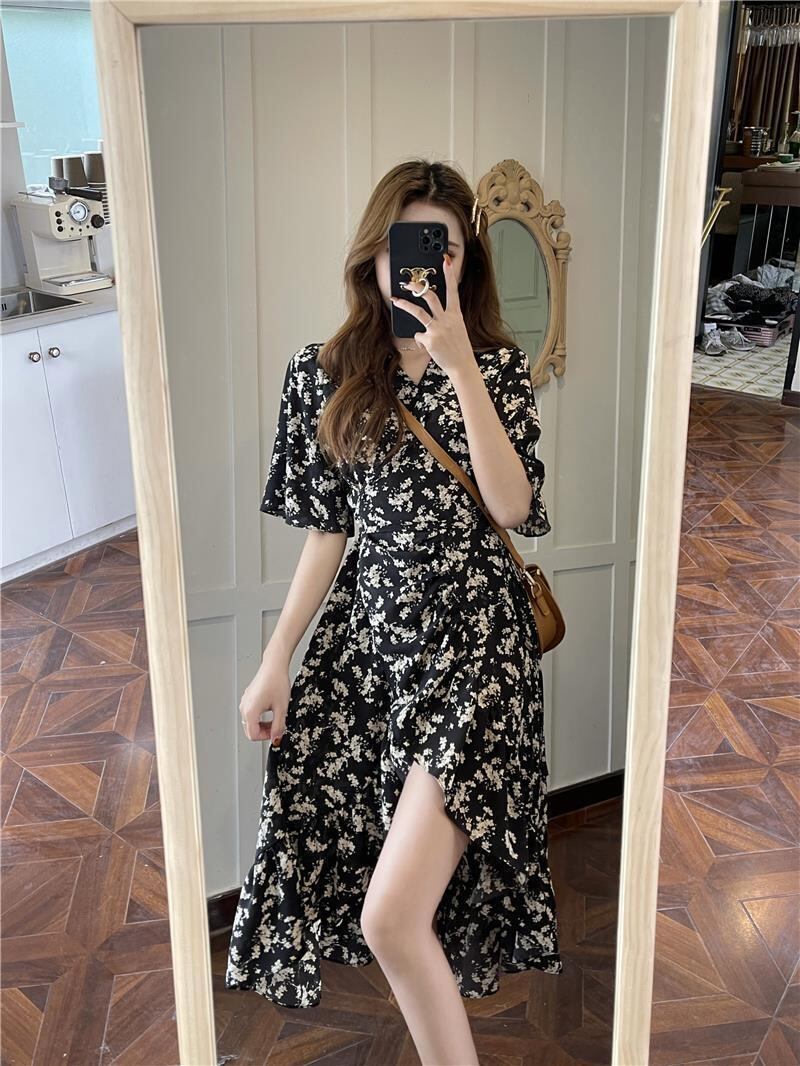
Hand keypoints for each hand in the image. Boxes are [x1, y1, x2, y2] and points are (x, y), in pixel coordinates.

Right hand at [239, 658, 288, 744]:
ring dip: (262, 724)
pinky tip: (270, 710)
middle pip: (250, 730)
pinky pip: (251, 713)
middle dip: (264, 732)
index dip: (266, 737)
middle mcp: (244, 707)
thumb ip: (278, 726)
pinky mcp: (248, 697)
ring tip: (275, 717)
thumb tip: (276, 738)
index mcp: (250, 711)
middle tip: (276, 727)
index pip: (253, 735)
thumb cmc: (277, 682)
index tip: (276, 733)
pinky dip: (260, 716)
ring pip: (250, 722)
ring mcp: (245, 701)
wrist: (274, 666)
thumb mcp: (281, 708)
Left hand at [390, 253, 472, 376]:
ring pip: (418, 312)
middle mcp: (447, 319)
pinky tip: (429, 347)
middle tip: (408, 283)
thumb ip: (447, 319)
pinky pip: (418, 336)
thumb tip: (434, 315)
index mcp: (456, 315)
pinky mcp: (430, 340)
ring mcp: (438, 329)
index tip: (446, 261)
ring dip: (405, 305)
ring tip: (395, 300)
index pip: (453, 290)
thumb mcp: (458, 328)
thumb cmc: (459, 348)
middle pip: (430, 297)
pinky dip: (421, 341)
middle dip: (418, 288)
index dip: (449, 275)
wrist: (462, 365)